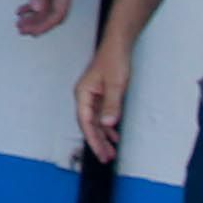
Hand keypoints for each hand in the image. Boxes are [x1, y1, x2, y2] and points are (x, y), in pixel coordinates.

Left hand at [16, 0, 77, 36]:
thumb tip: (37, 9)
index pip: (58, 14)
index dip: (44, 25)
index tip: (30, 32)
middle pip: (54, 13)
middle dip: (38, 24)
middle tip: (21, 29)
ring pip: (49, 6)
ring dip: (35, 16)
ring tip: (20, 22)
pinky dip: (35, 4)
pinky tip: (23, 8)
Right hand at [73, 33, 129, 160]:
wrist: (118, 45)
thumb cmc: (113, 59)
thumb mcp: (116, 85)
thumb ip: (112, 105)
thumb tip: (108, 123)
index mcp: (83, 94)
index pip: (85, 122)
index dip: (92, 139)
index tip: (99, 152)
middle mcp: (85, 96)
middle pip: (89, 124)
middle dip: (97, 142)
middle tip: (105, 158)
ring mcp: (93, 96)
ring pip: (95, 121)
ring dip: (103, 136)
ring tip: (110, 151)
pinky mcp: (101, 95)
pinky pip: (102, 115)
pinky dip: (108, 126)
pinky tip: (114, 135)